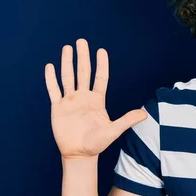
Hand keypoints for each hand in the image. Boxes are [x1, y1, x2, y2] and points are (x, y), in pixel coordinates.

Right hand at [44, 38, 147, 159]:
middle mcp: (84, 97)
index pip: (100, 78)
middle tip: (82, 41)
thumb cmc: (97, 143)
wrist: (79, 154)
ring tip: (67, 48)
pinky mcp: (58, 107)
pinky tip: (50, 66)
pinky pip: (54, 90)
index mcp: (97, 100)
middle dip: (83, 57)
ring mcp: (70, 101)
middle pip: (83, 72)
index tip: (101, 51)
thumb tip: (145, 114)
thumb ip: (127, 120)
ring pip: (67, 77)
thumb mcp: (114, 131)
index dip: (101, 64)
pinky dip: (51, 79)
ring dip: (67, 63)